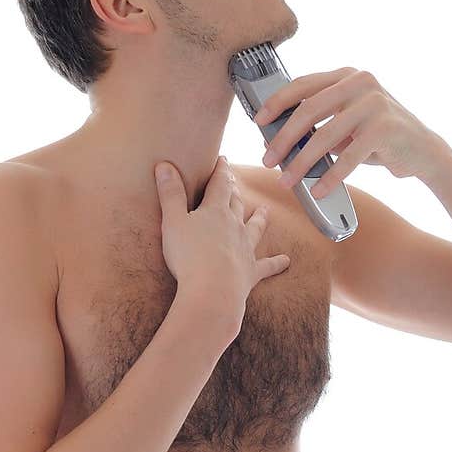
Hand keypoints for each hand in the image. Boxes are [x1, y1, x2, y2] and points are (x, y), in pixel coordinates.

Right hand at [154, 154, 290, 337]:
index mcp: (215, 212)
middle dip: (235, 192)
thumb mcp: (172, 222)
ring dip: (260, 219)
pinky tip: (286, 261)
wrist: (212, 291)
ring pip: (255, 229)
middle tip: (236, 184)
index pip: (219, 185)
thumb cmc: (189, 256)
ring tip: (265, 211)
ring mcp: (245, 248)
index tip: (224, 160)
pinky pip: (267, 265)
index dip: (221, 171)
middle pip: (236, 204)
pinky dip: (277, 263)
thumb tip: (164, 164)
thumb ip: (170, 194)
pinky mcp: (251, 271)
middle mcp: (234, 226)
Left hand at [255, 66, 450, 197]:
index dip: (277, 102)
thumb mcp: (346, 123)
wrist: (424, 150)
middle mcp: (360, 82)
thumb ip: (319, 123)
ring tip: (287, 180)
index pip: (303, 84)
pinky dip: (330, 176)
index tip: (258, 121)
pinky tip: (319, 190)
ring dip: (302, 162)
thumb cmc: (378, 138)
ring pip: (325, 136)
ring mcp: (374, 103)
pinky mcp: (384, 128)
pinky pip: (348, 157)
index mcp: (346, 75)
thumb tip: (275, 139)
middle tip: (267, 158)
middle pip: (309, 109)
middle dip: (283, 137)